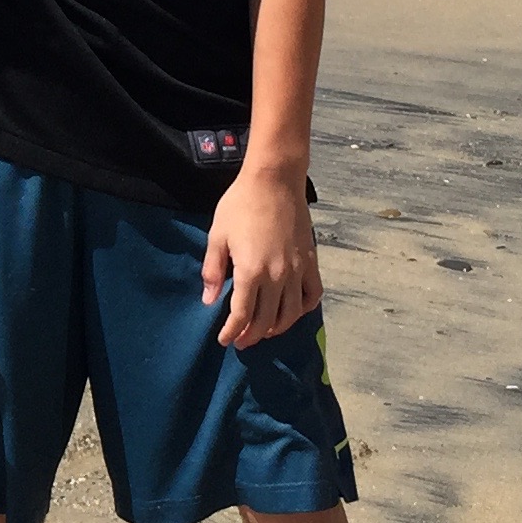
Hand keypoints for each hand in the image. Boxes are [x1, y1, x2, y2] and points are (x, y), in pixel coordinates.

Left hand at [200, 167, 320, 349]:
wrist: (275, 181)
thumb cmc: (241, 204)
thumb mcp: (217, 235)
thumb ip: (213, 270)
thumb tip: (209, 299)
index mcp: (251, 270)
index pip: (242, 316)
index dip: (232, 332)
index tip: (224, 339)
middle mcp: (278, 276)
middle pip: (267, 321)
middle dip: (252, 336)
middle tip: (241, 341)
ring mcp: (298, 270)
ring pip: (291, 313)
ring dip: (277, 328)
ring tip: (264, 331)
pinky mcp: (311, 262)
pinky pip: (312, 295)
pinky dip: (303, 309)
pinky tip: (292, 311)